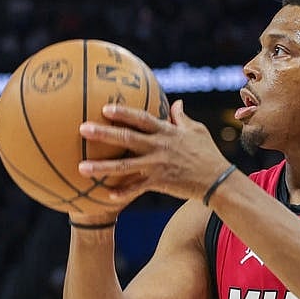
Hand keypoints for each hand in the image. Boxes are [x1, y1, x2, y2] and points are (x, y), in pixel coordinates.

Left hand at [78, 100, 232, 205]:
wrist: (218, 181)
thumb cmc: (208, 154)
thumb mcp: (197, 131)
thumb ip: (182, 117)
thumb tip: (176, 102)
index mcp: (167, 132)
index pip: (142, 119)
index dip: (124, 112)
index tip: (105, 107)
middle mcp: (159, 147)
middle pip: (127, 138)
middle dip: (104, 133)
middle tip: (82, 129)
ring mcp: (157, 166)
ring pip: (125, 166)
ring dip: (102, 167)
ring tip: (81, 168)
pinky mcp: (159, 183)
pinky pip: (137, 189)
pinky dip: (123, 193)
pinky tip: (107, 196)